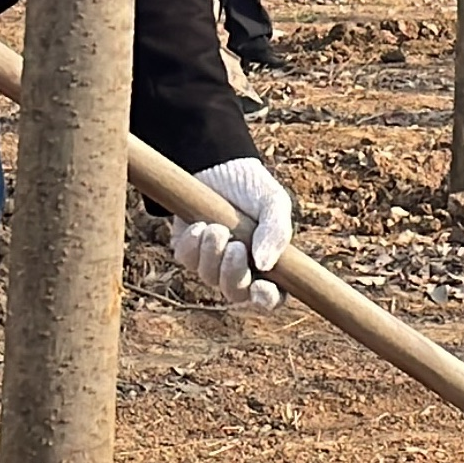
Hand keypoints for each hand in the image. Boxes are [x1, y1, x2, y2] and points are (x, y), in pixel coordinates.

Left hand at [168, 157, 293, 311]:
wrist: (219, 164)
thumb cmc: (252, 187)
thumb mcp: (274, 203)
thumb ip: (276, 232)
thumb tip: (264, 265)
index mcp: (268, 263)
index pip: (271, 297)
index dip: (267, 299)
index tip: (261, 287)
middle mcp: (240, 268)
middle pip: (236, 292)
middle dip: (233, 273)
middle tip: (235, 247)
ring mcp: (212, 262)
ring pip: (209, 277)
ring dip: (213, 254)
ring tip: (217, 228)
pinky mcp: (188, 251)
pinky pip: (187, 261)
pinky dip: (194, 245)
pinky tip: (200, 225)